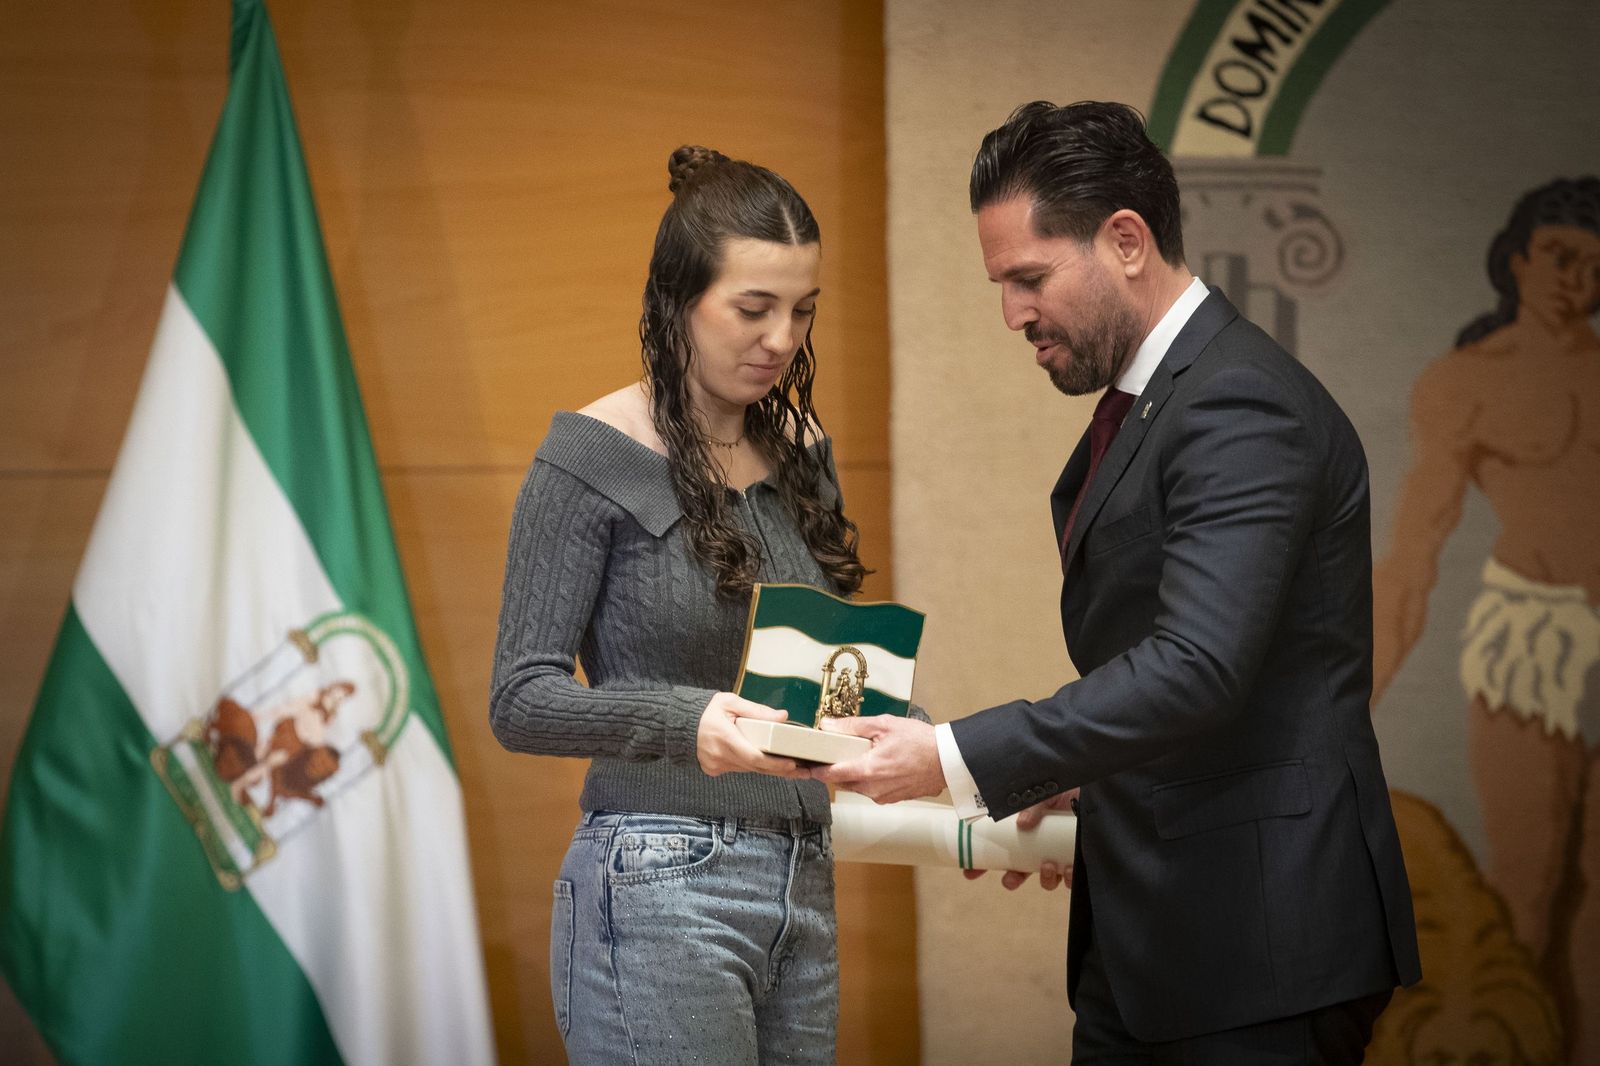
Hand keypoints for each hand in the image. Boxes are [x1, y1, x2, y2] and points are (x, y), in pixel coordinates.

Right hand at [696, 693, 806, 778]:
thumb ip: (756, 710)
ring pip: (748, 769)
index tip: (792, 763)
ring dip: (768, 768)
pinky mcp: (714, 770)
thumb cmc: (706, 711)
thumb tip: (782, 716)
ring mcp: (715, 765)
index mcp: (724, 737)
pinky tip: (768, 763)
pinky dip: (753, 765)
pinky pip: (739, 769)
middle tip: (802, 770)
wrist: (679, 724)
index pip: (754, 756)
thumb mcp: (730, 702)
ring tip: (792, 767)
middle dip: (779, 769)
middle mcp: (719, 756)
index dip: (774, 763)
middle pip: (755, 767)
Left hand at [808, 715, 943, 802]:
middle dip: (836, 768)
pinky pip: (872, 790)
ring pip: (857, 786)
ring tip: (863, 755)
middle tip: (835, 752)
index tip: (806, 764)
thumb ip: (852, 726)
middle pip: (842, 781)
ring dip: (854, 773)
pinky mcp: (892, 799)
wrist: (948, 760)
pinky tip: (879, 765)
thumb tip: (828, 725)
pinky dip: (869, 779)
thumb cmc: (921, 742)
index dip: (816, 769)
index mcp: (868, 770)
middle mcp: (872, 789)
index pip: (831, 774)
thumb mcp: (884, 725)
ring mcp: (883, 796)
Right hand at [962, 789, 1076, 890]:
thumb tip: (1021, 825)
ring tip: (1047, 865)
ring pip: (1046, 880)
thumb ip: (1031, 806)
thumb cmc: (1066, 790)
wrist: (1094, 791)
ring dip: (1044, 879)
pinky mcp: (1077, 860)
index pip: (999, 852)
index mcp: (1024, 833)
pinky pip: (1070, 879)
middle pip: (1019, 872)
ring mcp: (1058, 855)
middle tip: (1010, 879)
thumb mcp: (1044, 793)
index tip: (969, 872)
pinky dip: (1068, 878)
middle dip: (1011, 880)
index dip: (982, 865)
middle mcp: (1040, 848)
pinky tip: (1068, 868)